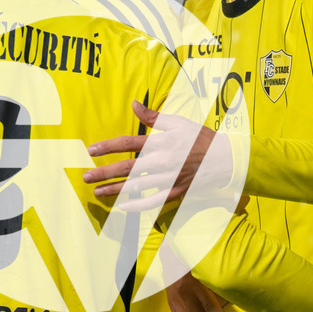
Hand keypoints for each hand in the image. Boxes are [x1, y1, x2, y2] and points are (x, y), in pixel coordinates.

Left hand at [83, 101, 228, 211]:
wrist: (227, 159)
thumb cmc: (201, 138)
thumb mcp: (178, 122)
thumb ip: (153, 116)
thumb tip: (134, 104)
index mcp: (161, 142)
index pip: (128, 142)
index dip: (108, 146)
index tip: (90, 150)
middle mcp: (162, 161)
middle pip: (127, 167)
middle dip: (103, 172)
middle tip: (85, 176)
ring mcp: (168, 179)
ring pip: (136, 186)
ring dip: (114, 189)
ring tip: (97, 192)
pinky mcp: (175, 192)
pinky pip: (152, 201)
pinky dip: (137, 205)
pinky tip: (122, 207)